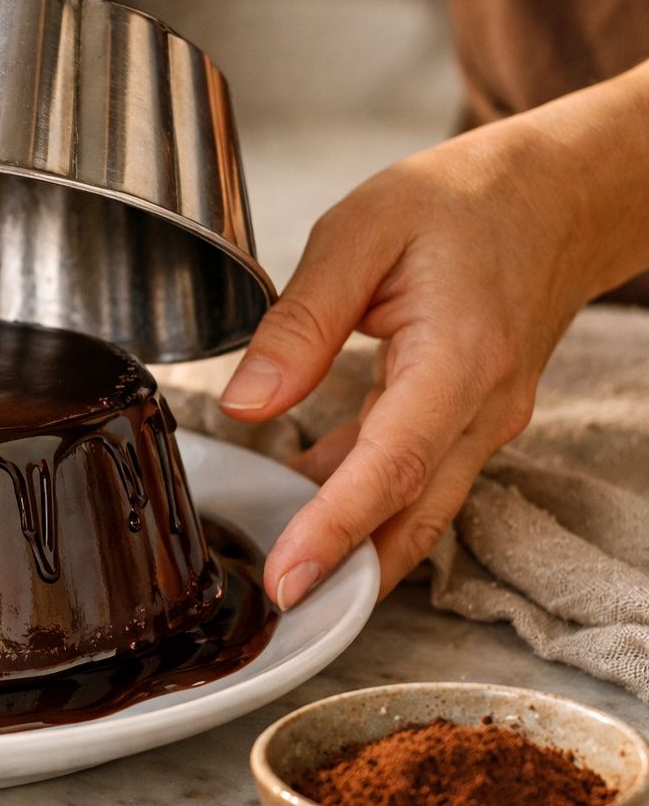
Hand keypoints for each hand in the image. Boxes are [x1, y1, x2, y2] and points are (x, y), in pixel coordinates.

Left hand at [220, 121, 607, 606]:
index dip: (334, 533)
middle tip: (277, 610)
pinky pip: (416, 478)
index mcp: (458, 362)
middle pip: (411, 516)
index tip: (287, 579)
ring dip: (356, 548)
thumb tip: (248, 402)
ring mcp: (483, 423)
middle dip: (346, 573)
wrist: (557, 196)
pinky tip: (305, 498)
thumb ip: (301, 321)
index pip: (389, 469)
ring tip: (280, 570)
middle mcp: (481, 409)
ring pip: (417, 508)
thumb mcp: (362, 232)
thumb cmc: (463, 203)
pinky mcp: (469, 422)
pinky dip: (365, 502)